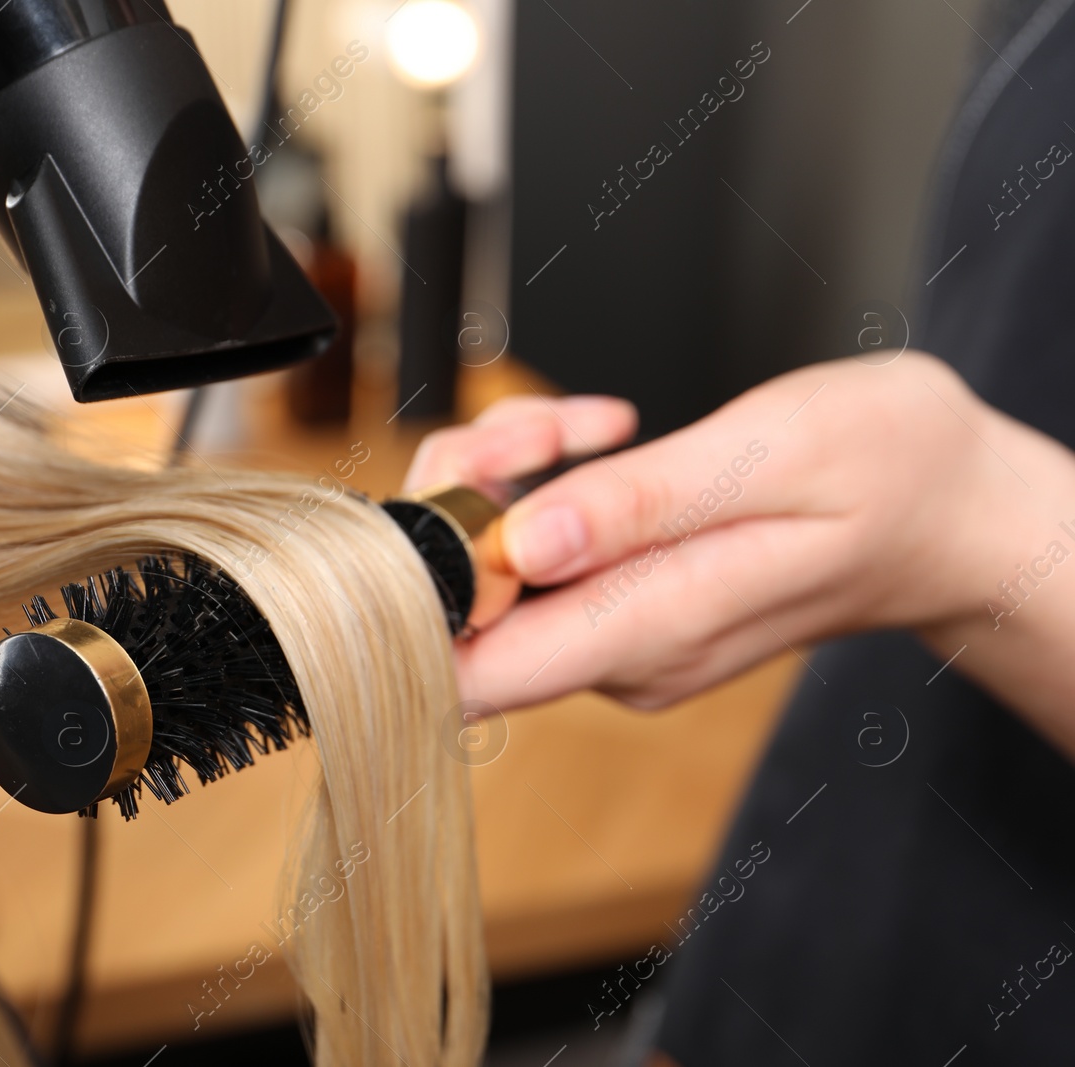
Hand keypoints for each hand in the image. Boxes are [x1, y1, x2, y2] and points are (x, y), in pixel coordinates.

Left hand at [405, 355, 1074, 755]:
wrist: (946, 511)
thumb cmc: (885, 472)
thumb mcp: (771, 459)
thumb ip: (640, 508)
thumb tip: (520, 544)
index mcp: (654, 629)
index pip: (479, 674)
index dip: (419, 599)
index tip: (437, 512)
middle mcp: (622, 656)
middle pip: (468, 607)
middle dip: (465, 498)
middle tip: (538, 428)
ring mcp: (616, 639)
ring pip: (490, 570)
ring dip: (501, 476)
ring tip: (582, 422)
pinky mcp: (615, 610)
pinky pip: (529, 556)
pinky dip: (532, 484)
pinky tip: (593, 438)